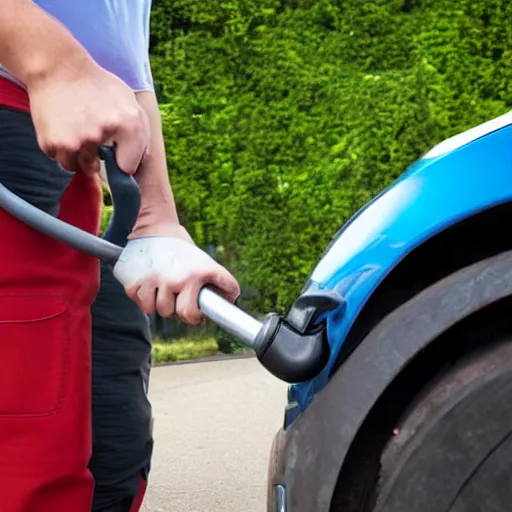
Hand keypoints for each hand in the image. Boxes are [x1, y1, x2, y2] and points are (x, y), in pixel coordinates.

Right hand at [26, 60, 149, 174]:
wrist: (58, 66)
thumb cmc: (98, 87)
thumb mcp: (130, 103)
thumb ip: (140, 135)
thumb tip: (137, 165)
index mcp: (128, 124)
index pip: (128, 167)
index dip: (122, 161)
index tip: (117, 152)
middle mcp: (102, 133)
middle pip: (98, 168)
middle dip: (96, 156)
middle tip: (92, 132)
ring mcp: (75, 139)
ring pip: (77, 166)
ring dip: (77, 154)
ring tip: (77, 130)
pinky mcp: (52, 141)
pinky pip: (59, 158)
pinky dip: (60, 148)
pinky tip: (63, 127)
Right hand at [112, 234, 240, 324]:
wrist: (156, 228)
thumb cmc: (185, 252)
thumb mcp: (208, 264)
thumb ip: (223, 282)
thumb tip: (232, 300)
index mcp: (193, 277)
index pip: (190, 313)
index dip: (193, 318)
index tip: (195, 313)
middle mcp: (173, 279)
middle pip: (171, 313)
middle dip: (175, 311)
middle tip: (177, 299)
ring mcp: (152, 280)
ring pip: (154, 310)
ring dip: (158, 304)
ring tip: (164, 291)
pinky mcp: (133, 280)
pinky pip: (139, 303)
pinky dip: (144, 298)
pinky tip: (150, 286)